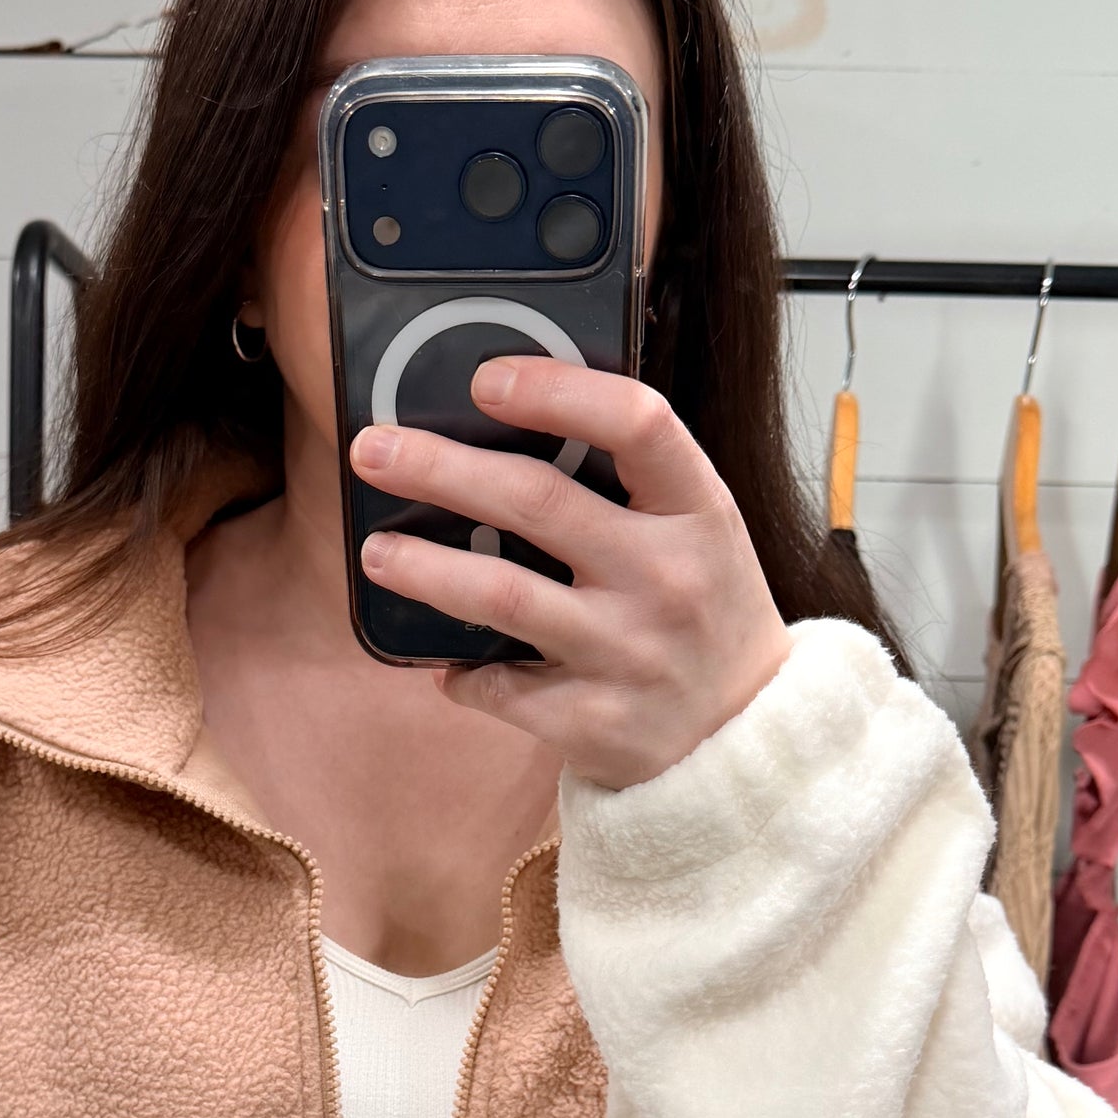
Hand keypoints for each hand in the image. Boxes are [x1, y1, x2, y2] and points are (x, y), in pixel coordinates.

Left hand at [350, 360, 789, 789]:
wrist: (745, 737)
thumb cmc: (701, 610)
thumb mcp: (697, 532)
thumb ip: (628, 483)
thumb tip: (501, 426)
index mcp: (700, 511)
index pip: (636, 423)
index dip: (555, 391)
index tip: (484, 380)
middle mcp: (668, 577)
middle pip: (536, 500)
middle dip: (439, 468)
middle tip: (372, 450)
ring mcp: (631, 652)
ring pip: (501, 594)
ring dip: (423, 568)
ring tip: (376, 552)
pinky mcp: (596, 721)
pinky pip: (501, 687)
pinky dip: (462, 673)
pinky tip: (444, 660)